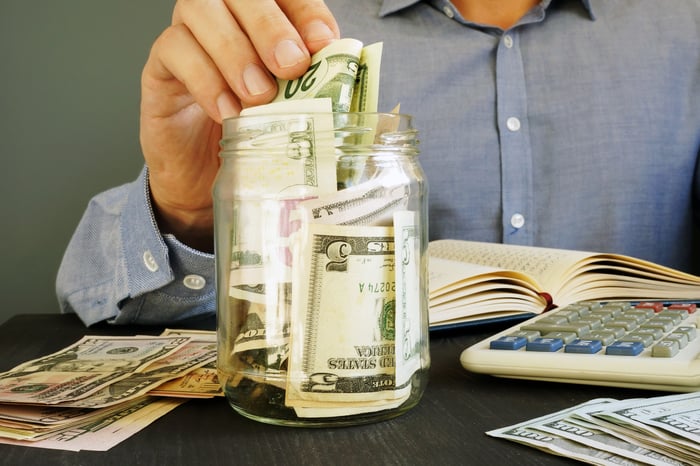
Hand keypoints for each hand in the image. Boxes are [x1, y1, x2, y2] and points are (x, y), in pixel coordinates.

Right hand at [139, 0, 338, 250]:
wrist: (208, 180)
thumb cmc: (254, 140)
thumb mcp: (294, 114)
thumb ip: (316, 89)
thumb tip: (348, 81)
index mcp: (262, 21)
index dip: (306, 10)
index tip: (324, 42)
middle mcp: (223, 16)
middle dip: (270, 25)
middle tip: (291, 66)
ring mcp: (187, 36)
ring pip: (200, 9)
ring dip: (235, 51)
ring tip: (258, 95)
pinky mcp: (160, 67)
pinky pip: (174, 50)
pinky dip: (205, 80)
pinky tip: (228, 112)